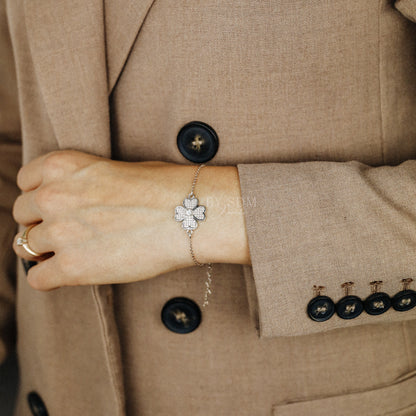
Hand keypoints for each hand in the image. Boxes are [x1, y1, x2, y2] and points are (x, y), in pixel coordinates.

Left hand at [12, 151, 249, 289]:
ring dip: (44, 250)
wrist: (190, 214)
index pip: (25, 182)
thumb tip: (77, 201)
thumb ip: (83, 183)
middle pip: (22, 215)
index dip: (40, 197)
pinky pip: (37, 279)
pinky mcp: (73, 267)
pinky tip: (69, 273)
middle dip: (41, 223)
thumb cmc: (164, 187)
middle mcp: (53, 196)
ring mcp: (60, 232)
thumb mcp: (116, 169)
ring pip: (25, 246)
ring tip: (70, 253)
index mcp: (63, 165)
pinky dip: (49, 278)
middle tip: (66, 232)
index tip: (54, 208)